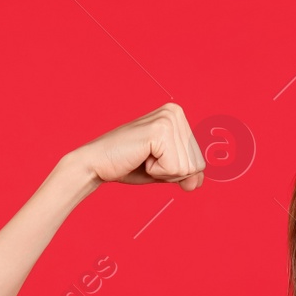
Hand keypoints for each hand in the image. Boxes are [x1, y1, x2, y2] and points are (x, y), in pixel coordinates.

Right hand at [64, 103, 206, 189]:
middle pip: (197, 164)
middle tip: (146, 159)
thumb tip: (198, 182)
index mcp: (178, 116)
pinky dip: (157, 172)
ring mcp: (168, 119)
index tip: (153, 158)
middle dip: (171, 172)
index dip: (177, 171)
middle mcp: (175, 112)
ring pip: (187, 168)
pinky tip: (140, 157)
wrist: (96, 165)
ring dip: (163, 171)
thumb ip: (186, 175)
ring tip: (143, 157)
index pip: (200, 161)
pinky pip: (174, 169)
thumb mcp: (165, 171)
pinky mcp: (160, 131)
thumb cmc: (128, 165)